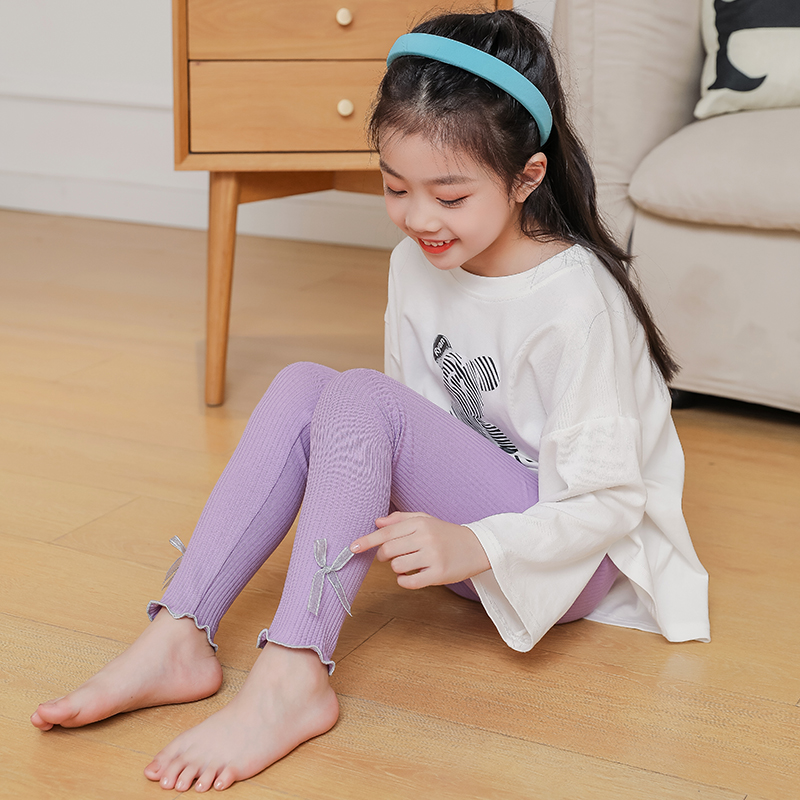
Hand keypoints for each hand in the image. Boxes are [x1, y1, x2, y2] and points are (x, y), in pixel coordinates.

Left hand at [350, 511, 490, 589]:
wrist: (477, 546)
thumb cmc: (446, 533)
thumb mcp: (426, 519)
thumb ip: (400, 519)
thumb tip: (377, 522)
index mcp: (420, 523)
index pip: (387, 533)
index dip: (367, 541)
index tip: (352, 547)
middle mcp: (425, 538)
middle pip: (388, 551)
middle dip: (383, 556)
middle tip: (391, 556)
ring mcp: (433, 557)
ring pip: (397, 567)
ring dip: (397, 568)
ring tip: (408, 564)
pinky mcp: (439, 574)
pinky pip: (410, 582)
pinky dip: (404, 581)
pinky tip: (410, 576)